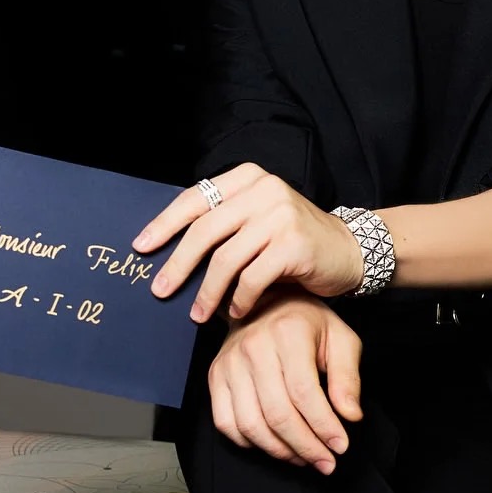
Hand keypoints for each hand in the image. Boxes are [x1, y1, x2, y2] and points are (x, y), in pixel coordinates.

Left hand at [133, 164, 366, 321]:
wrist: (350, 250)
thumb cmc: (295, 241)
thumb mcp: (258, 220)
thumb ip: (225, 224)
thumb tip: (170, 249)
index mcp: (248, 179)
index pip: (196, 199)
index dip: (165, 224)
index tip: (142, 247)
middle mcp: (264, 189)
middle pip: (205, 230)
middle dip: (178, 264)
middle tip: (160, 290)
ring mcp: (280, 215)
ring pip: (226, 258)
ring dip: (207, 292)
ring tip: (197, 313)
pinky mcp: (294, 243)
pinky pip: (252, 277)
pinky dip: (239, 299)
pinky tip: (236, 312)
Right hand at [208, 282, 363, 475]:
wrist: (267, 302)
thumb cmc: (307, 324)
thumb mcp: (341, 339)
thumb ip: (347, 378)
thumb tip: (349, 416)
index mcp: (288, 333)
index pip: (304, 393)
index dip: (324, 427)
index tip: (340, 446)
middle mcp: (253, 347)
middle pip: (278, 414)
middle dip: (306, 446)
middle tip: (325, 462)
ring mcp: (229, 363)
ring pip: (251, 424)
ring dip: (280, 451)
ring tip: (303, 458)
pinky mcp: (215, 376)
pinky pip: (226, 423)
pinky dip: (250, 443)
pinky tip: (274, 445)